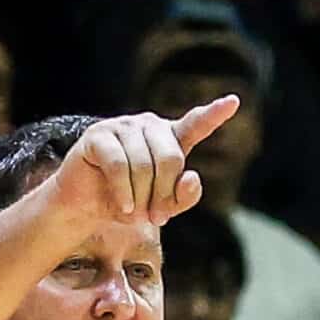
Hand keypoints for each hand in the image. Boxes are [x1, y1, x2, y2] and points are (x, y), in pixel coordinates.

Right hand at [41, 99, 238, 230]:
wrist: (86, 207)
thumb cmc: (128, 202)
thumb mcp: (162, 206)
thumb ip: (184, 196)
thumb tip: (192, 177)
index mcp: (170, 139)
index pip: (195, 124)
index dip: (214, 114)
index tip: (234, 101)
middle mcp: (149, 126)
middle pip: (171, 159)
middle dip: (164, 194)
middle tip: (157, 217)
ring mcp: (123, 126)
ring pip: (144, 165)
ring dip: (140, 198)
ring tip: (133, 214)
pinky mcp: (99, 136)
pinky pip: (119, 165)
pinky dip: (123, 192)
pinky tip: (123, 206)